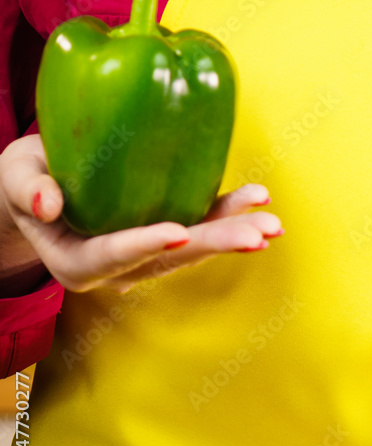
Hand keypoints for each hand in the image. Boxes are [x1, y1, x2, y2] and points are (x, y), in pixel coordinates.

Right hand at [0, 133, 282, 293]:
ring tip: (272, 223)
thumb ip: (28, 189)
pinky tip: (259, 199)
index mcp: (77, 261)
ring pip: (195, 248)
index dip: (144, 245)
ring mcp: (150, 255)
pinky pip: (203, 226)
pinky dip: (231, 213)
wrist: (43, 187)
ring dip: (235, 232)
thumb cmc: (27, 179)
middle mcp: (120, 268)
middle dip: (216, 245)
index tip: (177, 232)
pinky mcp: (171, 234)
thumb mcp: (15, 177)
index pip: (112, 256)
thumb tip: (47, 203)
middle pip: (171, 259)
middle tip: (257, 236)